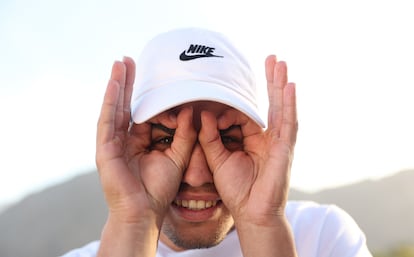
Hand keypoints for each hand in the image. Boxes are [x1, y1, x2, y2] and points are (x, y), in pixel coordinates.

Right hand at [96, 57, 195, 224]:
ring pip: (114, 109)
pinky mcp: (105, 150)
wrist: (144, 213)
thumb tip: (191, 109)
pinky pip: (107, 122)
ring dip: (117, 86)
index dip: (150, 96)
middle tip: (129, 59)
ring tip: (120, 63)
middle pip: (126, 105)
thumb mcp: (178, 156)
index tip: (158, 78)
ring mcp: (112, 143)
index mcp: (139, 141)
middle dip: (128, 83)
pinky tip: (113, 85)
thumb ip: (184, 133)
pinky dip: (110, 102)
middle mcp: (124, 139)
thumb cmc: (159, 189)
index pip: (144, 113)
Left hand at [199, 55, 297, 225]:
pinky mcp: (285, 148)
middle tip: (271, 58)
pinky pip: (288, 122)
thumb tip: (204, 113)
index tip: (213, 106)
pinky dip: (290, 104)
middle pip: (270, 103)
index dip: (228, 109)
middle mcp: (267, 137)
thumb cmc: (236, 189)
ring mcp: (278, 141)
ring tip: (280, 63)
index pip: (243, 114)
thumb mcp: (217, 158)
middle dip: (270, 80)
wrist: (251, 213)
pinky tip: (290, 86)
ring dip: (281, 85)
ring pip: (281, 107)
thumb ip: (210, 136)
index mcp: (252, 139)